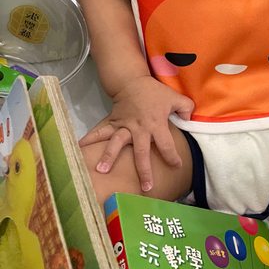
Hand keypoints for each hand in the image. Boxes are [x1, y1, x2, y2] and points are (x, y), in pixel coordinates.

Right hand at [79, 76, 193, 191]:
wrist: (133, 81)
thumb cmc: (155, 93)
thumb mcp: (175, 98)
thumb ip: (185, 109)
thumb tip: (189, 121)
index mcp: (156, 124)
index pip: (166, 144)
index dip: (172, 157)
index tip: (177, 166)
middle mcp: (140, 128)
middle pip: (141, 152)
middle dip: (144, 170)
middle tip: (146, 187)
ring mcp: (124, 126)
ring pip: (117, 143)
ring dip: (109, 156)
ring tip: (101, 170)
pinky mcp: (113, 123)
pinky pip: (100, 132)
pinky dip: (90, 139)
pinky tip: (79, 148)